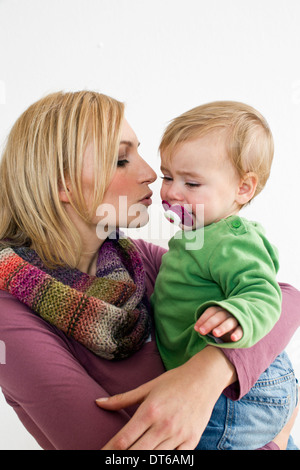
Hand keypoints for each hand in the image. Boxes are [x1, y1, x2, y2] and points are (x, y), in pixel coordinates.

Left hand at [96, 346, 235, 449]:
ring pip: (154, 459)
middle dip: (121, 459)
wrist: (204, 378)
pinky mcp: (191, 442)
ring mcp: (179, 436)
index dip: (108, 451)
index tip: (101, 454)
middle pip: (136, 453)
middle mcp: (163, 425)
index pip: (123, 440)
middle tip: (111, 460)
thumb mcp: (147, 387)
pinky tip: (153, 458)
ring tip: (130, 457)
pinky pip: (175, 460)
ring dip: (140, 460)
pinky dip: (163, 461)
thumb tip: (98, 403)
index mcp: (149, 411)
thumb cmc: (173, 381)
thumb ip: (122, 399)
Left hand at [194, 306, 242, 341]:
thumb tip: (197, 329)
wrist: (246, 317)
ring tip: (215, 334)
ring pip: (229, 322)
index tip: (196, 328)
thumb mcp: (216, 321)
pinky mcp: (245, 327)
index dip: (203, 319)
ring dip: (222, 327)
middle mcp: (228, 312)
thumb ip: (208, 324)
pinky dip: (237, 333)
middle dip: (209, 323)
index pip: (211, 311)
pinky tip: (233, 338)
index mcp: (220, 309)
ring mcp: (237, 319)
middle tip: (201, 332)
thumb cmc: (225, 322)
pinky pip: (241, 329)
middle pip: (218, 316)